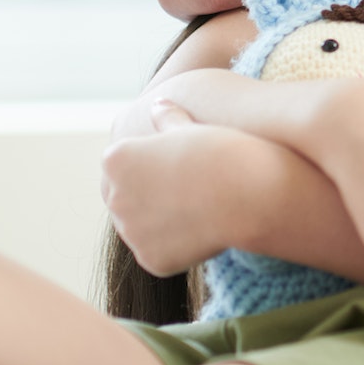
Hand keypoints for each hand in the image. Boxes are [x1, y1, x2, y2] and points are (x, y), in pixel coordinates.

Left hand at [102, 116, 259, 275]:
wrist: (249, 192)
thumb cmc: (222, 151)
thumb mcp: (192, 125)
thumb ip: (168, 118)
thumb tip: (158, 105)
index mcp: (116, 160)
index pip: (123, 164)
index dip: (154, 163)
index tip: (183, 162)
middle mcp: (114, 197)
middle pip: (128, 196)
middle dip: (153, 193)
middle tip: (194, 185)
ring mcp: (130, 232)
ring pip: (142, 226)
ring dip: (162, 219)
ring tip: (203, 205)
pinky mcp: (150, 259)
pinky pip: (160, 251)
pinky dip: (178, 244)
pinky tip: (206, 228)